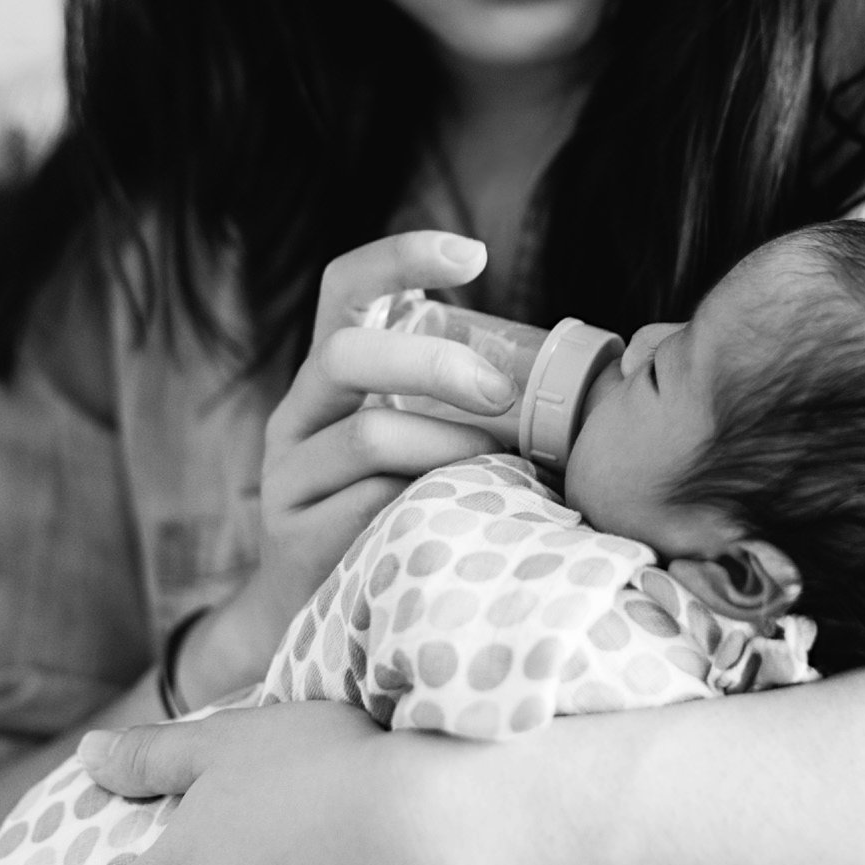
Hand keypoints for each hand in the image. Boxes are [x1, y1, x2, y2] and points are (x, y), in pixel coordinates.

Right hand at [190, 230, 516, 695]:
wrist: (317, 612)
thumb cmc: (400, 506)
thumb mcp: (421, 436)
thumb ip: (463, 396)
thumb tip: (577, 371)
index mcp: (330, 373)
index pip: (345, 286)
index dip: (401, 255)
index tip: (474, 253)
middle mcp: (296, 413)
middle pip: (348, 352)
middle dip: (437, 364)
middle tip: (504, 395)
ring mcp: (287, 477)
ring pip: (368, 439)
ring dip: (449, 448)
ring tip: (494, 471)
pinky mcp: (295, 539)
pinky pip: (369, 511)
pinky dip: (426, 509)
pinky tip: (457, 521)